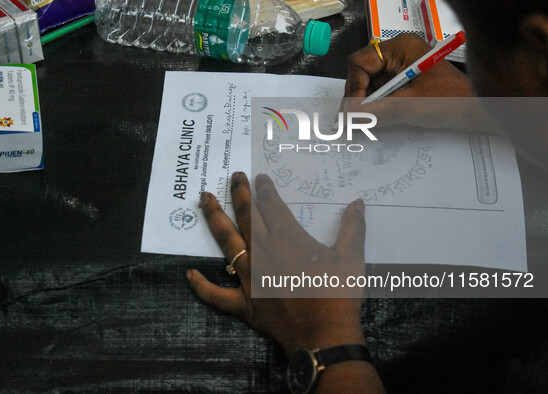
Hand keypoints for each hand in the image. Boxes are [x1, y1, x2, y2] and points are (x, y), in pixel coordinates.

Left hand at [186, 172, 366, 353]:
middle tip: (233, 176)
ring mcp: (249, 277)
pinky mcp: (244, 302)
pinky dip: (202, 286)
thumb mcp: (351, 258)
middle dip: (239, 193)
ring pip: (227, 242)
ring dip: (215, 219)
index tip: (260, 178)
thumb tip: (358, 203)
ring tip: (205, 200)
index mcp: (287, 238)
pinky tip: (189, 274)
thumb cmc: (337, 295)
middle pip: (246, 216)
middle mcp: (262, 252)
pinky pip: (217, 294)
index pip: (272, 205)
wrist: (324, 335)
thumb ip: (353, 228)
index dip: (265, 189)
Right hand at [342, 34, 492, 132]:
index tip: (355, 112)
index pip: (360, 62)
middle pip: (361, 75)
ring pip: (368, 87)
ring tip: (361, 126)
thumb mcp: (408, 106)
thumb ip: (374, 112)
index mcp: (400, 48)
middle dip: (356, 99)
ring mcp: (400, 70)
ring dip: (364, 107)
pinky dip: (375, 110)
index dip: (354, 87)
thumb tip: (344, 121)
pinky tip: (373, 124)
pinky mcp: (404, 86)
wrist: (481, 113)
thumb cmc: (450, 102)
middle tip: (352, 124)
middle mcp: (397, 55)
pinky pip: (380, 96)